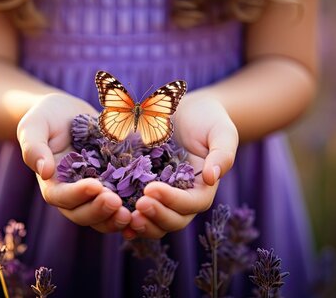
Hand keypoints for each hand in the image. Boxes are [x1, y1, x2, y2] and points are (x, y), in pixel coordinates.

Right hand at [17, 92, 130, 231]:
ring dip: (114, 219)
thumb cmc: (47, 117)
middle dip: (99, 211)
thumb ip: (34, 147)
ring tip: (130, 214)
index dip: (77, 195)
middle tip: (116, 202)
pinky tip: (144, 208)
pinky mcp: (111, 186)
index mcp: (52, 182)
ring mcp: (93, 193)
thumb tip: (44, 171)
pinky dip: (129, 211)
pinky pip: (119, 205)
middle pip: (82, 214)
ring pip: (101, 217)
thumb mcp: (34, 125)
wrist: (68, 112)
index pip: (61, 196)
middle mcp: (72, 194)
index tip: (95, 186)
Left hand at [123, 90, 237, 238]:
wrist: (184, 111)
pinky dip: (127, 219)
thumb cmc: (207, 119)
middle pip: (173, 220)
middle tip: (138, 205)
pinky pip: (137, 210)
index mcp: (203, 188)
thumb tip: (212, 178)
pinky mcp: (143, 190)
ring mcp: (163, 197)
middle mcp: (183, 198)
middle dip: (156, 216)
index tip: (152, 189)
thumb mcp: (221, 131)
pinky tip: (113, 216)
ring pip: (155, 222)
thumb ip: (222, 153)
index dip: (173, 201)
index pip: (192, 203)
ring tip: (124, 216)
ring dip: (141, 224)